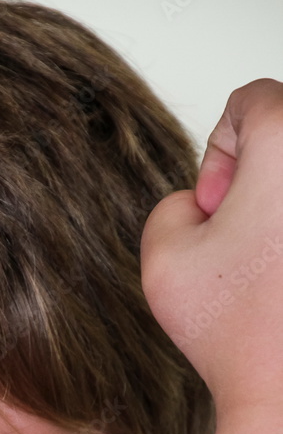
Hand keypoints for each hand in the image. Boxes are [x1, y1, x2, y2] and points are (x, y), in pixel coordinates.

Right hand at [140, 78, 282, 419]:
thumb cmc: (234, 332)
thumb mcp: (162, 255)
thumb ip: (171, 205)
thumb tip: (202, 205)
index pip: (253, 100)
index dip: (219, 150)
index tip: (217, 208)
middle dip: (257, 181)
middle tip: (239, 239)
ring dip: (277, 220)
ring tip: (263, 271)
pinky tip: (282, 293)